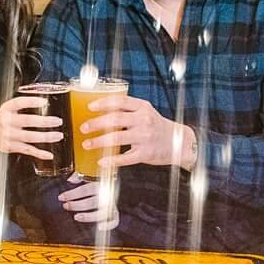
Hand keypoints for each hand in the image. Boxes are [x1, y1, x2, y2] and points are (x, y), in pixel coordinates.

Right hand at [0, 94, 63, 159]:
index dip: (32, 102)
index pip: (19, 103)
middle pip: (27, 121)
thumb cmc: (3, 119)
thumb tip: (46, 104)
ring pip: (29, 137)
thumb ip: (23, 106)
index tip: (45, 102)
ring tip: (58, 135)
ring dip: (46, 137)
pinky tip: (49, 155)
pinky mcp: (10, 147)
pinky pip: (27, 150)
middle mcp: (6, 122)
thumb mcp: (9, 109)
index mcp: (6, 109)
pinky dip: (39, 153)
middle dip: (45, 121)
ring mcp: (8, 136)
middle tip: (57, 121)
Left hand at [57, 173, 118, 230]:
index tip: (61, 198)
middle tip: (66, 206)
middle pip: (92, 202)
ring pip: (102, 213)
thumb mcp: (89, 175)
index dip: (72, 194)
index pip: (85, 189)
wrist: (116, 186)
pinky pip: (114, 220)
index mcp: (100, 184)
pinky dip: (109, 225)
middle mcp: (106, 195)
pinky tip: (99, 227)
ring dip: (89, 216)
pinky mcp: (114, 213)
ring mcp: (111, 205)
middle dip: (77, 205)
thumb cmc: (98, 182)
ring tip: (77, 217)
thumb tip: (71, 179)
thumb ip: (80, 177)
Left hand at [77, 92, 195, 171]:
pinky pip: (125, 158)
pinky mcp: (145, 154)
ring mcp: (145, 138)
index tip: (90, 107)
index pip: (120, 101)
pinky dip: (112, 160)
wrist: (179, 142)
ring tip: (87, 144)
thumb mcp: (146, 113)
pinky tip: (102, 161)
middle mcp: (144, 120)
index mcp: (143, 108)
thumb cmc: (157, 127)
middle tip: (84, 127)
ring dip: (99, 141)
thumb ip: (128, 111)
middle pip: (115, 119)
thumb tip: (101, 112)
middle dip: (96, 123)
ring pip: (117, 138)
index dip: (103, 103)